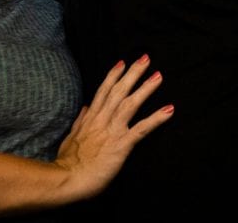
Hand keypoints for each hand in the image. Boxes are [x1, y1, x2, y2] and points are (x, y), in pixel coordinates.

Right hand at [53, 55, 172, 199]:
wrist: (69, 178)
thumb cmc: (68, 161)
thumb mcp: (71, 137)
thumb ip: (80, 121)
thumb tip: (85, 107)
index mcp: (91, 118)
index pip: (103, 91)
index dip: (113, 75)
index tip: (122, 63)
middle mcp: (102, 120)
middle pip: (119, 91)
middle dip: (133, 73)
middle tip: (145, 59)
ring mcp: (112, 130)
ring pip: (131, 104)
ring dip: (146, 89)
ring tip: (158, 76)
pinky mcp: (122, 145)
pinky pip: (142, 129)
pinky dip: (156, 118)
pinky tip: (169, 110)